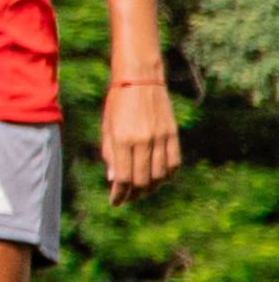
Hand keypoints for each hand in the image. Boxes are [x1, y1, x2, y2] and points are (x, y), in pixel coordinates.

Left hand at [104, 69, 181, 201]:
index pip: (123, 178)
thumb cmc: (117, 102)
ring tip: (141, 190)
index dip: (119, 194)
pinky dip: (167, 175)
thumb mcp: (107, 127)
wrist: (141, 79)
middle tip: (127, 198)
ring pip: (160, 175)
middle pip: (142, 180)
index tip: (115, 202)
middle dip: (134, 194)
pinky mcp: (173, 134)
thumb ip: (110, 154)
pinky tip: (159, 178)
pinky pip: (174, 163)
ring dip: (151, 187)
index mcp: (123, 140)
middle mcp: (144, 141)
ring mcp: (161, 138)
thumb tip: (114, 180)